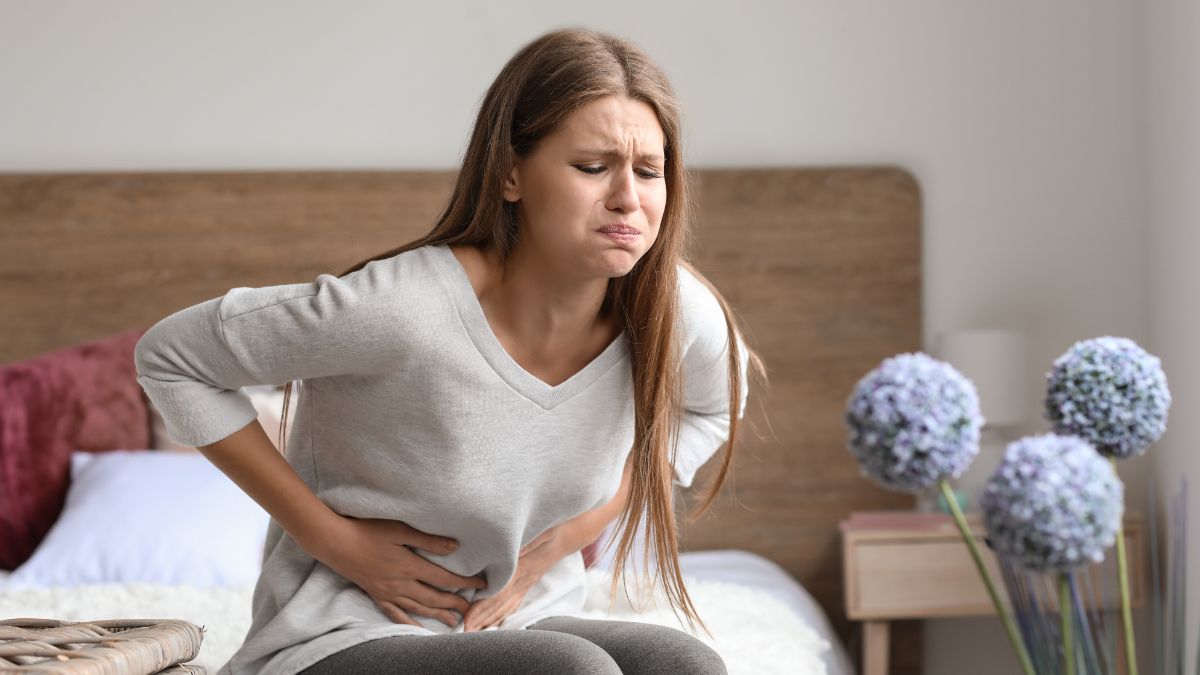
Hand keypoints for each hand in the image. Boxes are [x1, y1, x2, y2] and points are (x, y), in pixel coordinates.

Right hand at [314, 515, 487, 627]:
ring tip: (453, 621)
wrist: (336, 542)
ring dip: (437, 615)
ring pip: (417, 608)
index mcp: (410, 566)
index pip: (444, 578)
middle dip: (454, 603)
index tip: (481, 585)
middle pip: (434, 598)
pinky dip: (408, 622)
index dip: (464, 582)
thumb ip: (428, 540)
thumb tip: (455, 547)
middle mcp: (401, 584)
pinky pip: (395, 614)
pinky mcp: (376, 595)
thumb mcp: (400, 530)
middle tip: (471, 608)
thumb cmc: (367, 530)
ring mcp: (388, 592)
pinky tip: (417, 628)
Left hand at [461, 525, 563, 631]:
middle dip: (481, 619)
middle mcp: (525, 580)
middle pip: (500, 604)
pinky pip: (514, 601)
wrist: (571, 533)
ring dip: (489, 620)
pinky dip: (502, 613)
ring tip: (473, 631)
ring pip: (506, 606)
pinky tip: (494, 622)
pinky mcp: (529, 581)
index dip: (482, 607)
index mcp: (524, 567)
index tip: (468, 619)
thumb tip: (509, 549)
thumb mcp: (542, 530)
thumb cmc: (554, 529)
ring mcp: (528, 583)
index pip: (500, 592)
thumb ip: (527, 541)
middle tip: (463, 632)